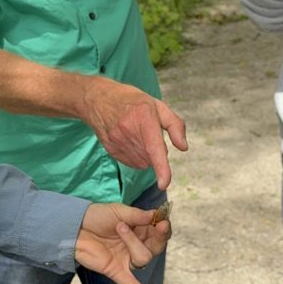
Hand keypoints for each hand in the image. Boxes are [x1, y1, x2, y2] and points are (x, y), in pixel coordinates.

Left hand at [75, 201, 170, 283]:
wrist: (74, 226)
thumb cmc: (96, 216)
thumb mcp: (119, 211)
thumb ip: (137, 215)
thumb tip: (155, 216)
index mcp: (140, 229)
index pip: (159, 233)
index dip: (163, 229)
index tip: (162, 222)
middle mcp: (136, 245)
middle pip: (156, 248)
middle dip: (156, 237)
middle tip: (154, 226)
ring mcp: (127, 259)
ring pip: (143, 258)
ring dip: (134, 242)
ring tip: (120, 228)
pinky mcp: (116, 270)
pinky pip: (130, 282)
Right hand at [81, 76, 187, 190]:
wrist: (99, 100)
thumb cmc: (132, 101)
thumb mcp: (158, 105)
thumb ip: (175, 126)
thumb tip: (184, 147)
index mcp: (144, 117)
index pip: (154, 147)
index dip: (161, 167)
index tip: (164, 184)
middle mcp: (128, 131)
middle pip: (151, 157)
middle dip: (156, 150)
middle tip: (148, 132)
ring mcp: (117, 142)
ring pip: (142, 163)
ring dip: (146, 155)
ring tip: (137, 134)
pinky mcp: (111, 150)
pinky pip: (131, 163)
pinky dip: (136, 157)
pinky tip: (130, 141)